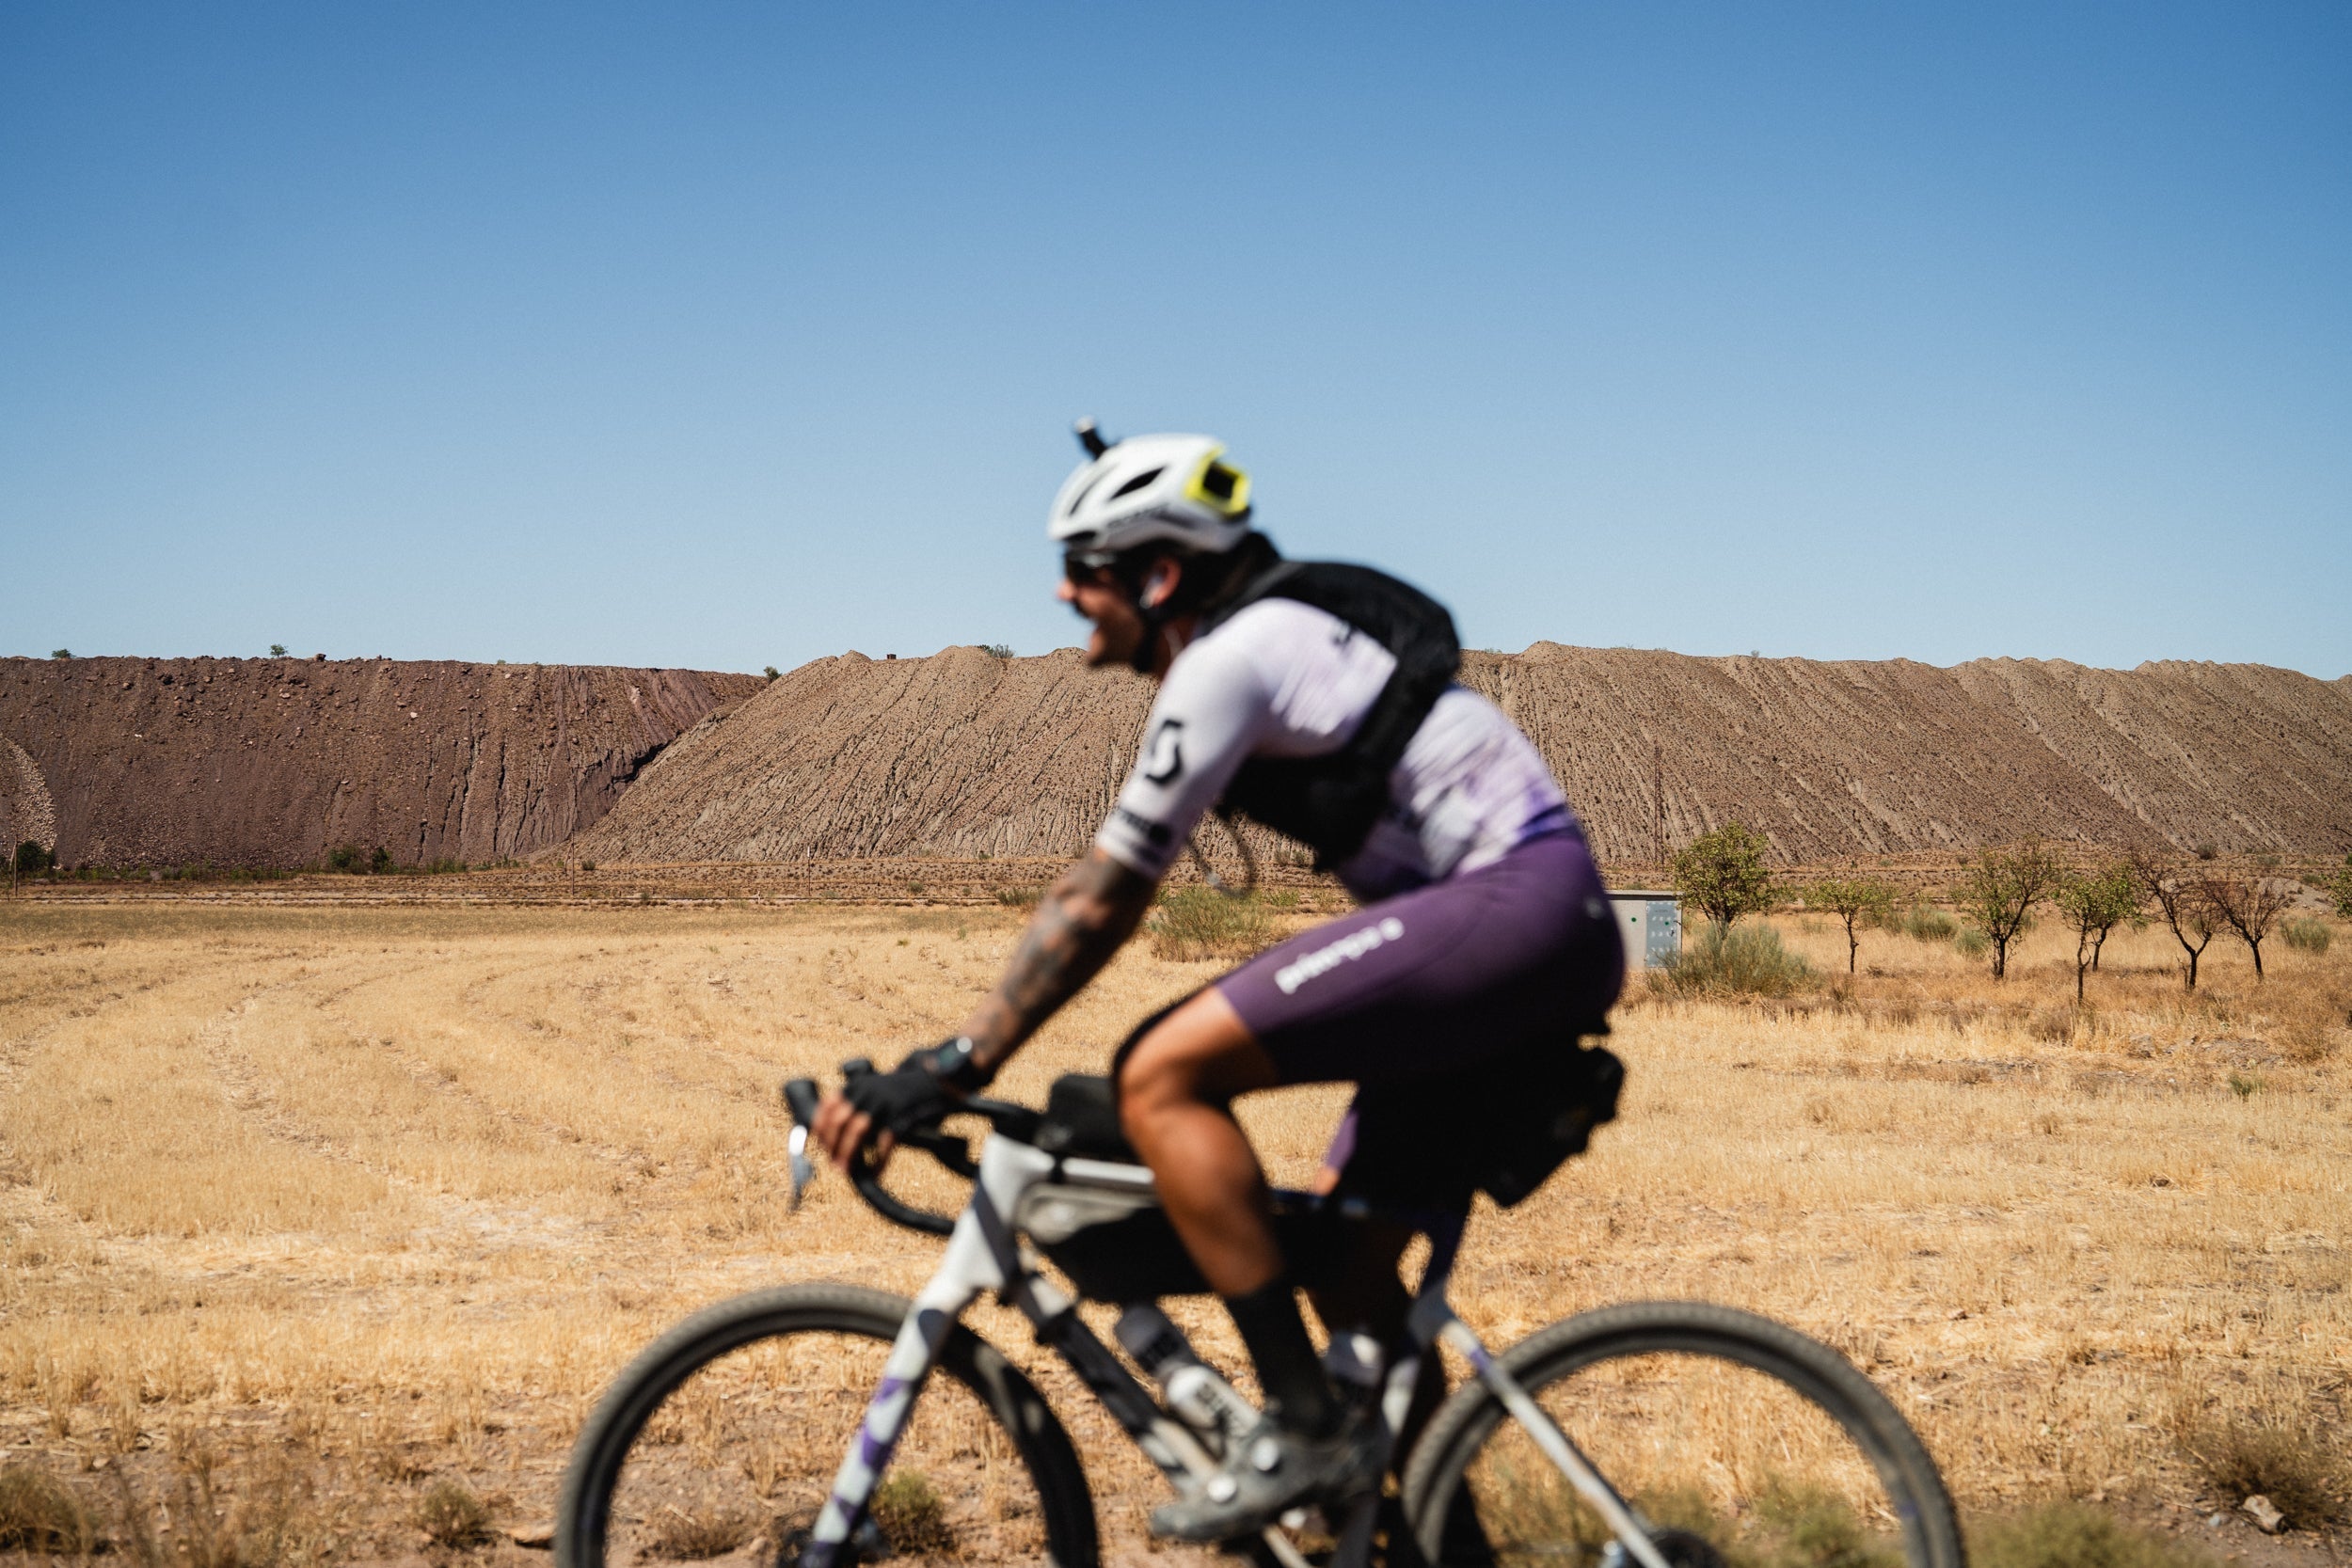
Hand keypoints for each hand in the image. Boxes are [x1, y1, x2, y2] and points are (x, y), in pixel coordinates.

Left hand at [809, 1052, 956, 1171]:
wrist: (934, 1081)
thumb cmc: (901, 1092)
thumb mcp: (875, 1089)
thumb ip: (857, 1105)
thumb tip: (835, 1138)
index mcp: (857, 1085)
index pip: (828, 1105)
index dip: (820, 1128)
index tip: (819, 1145)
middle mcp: (868, 1091)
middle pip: (839, 1120)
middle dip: (832, 1144)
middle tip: (832, 1163)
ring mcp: (885, 1102)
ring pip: (858, 1130)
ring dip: (848, 1152)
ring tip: (845, 1169)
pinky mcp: (902, 1114)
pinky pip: (885, 1141)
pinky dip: (878, 1160)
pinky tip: (874, 1172)